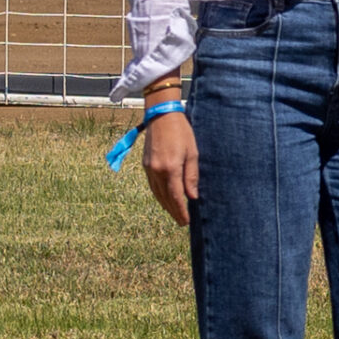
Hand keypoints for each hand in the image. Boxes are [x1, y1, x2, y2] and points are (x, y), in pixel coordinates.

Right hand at [141, 109, 197, 226]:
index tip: (185, 221)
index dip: (181, 211)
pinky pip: (152, 185)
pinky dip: (158, 195)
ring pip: (156, 193)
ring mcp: (149, 168)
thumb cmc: (182, 132)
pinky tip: (165, 198)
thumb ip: (191, 176)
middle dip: (173, 211)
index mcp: (170, 169)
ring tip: (174, 213)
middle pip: (165, 198)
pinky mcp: (145, 165)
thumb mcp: (193, 153)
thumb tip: (192, 197)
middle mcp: (157, 171)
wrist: (161, 116)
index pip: (176, 196)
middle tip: (181, 222)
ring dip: (165, 205)